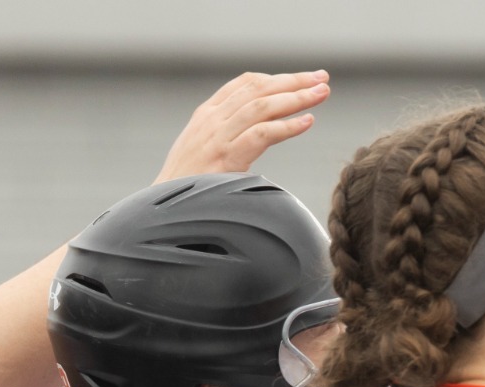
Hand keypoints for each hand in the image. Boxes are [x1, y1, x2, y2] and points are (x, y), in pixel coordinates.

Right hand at [157, 70, 328, 182]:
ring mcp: (217, 137)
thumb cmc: (186, 186)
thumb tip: (254, 132)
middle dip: (293, 81)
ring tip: (321, 94)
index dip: (277, 78)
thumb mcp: (201, 151)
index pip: (245, 84)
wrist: (163, 210)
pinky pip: (262, 135)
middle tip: (321, 78)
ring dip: (296, 98)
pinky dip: (287, 127)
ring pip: (262, 107)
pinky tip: (307, 122)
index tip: (304, 78)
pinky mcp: (225, 158)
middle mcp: (212, 120)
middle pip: (259, 89)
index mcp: (206, 115)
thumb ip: (225, 135)